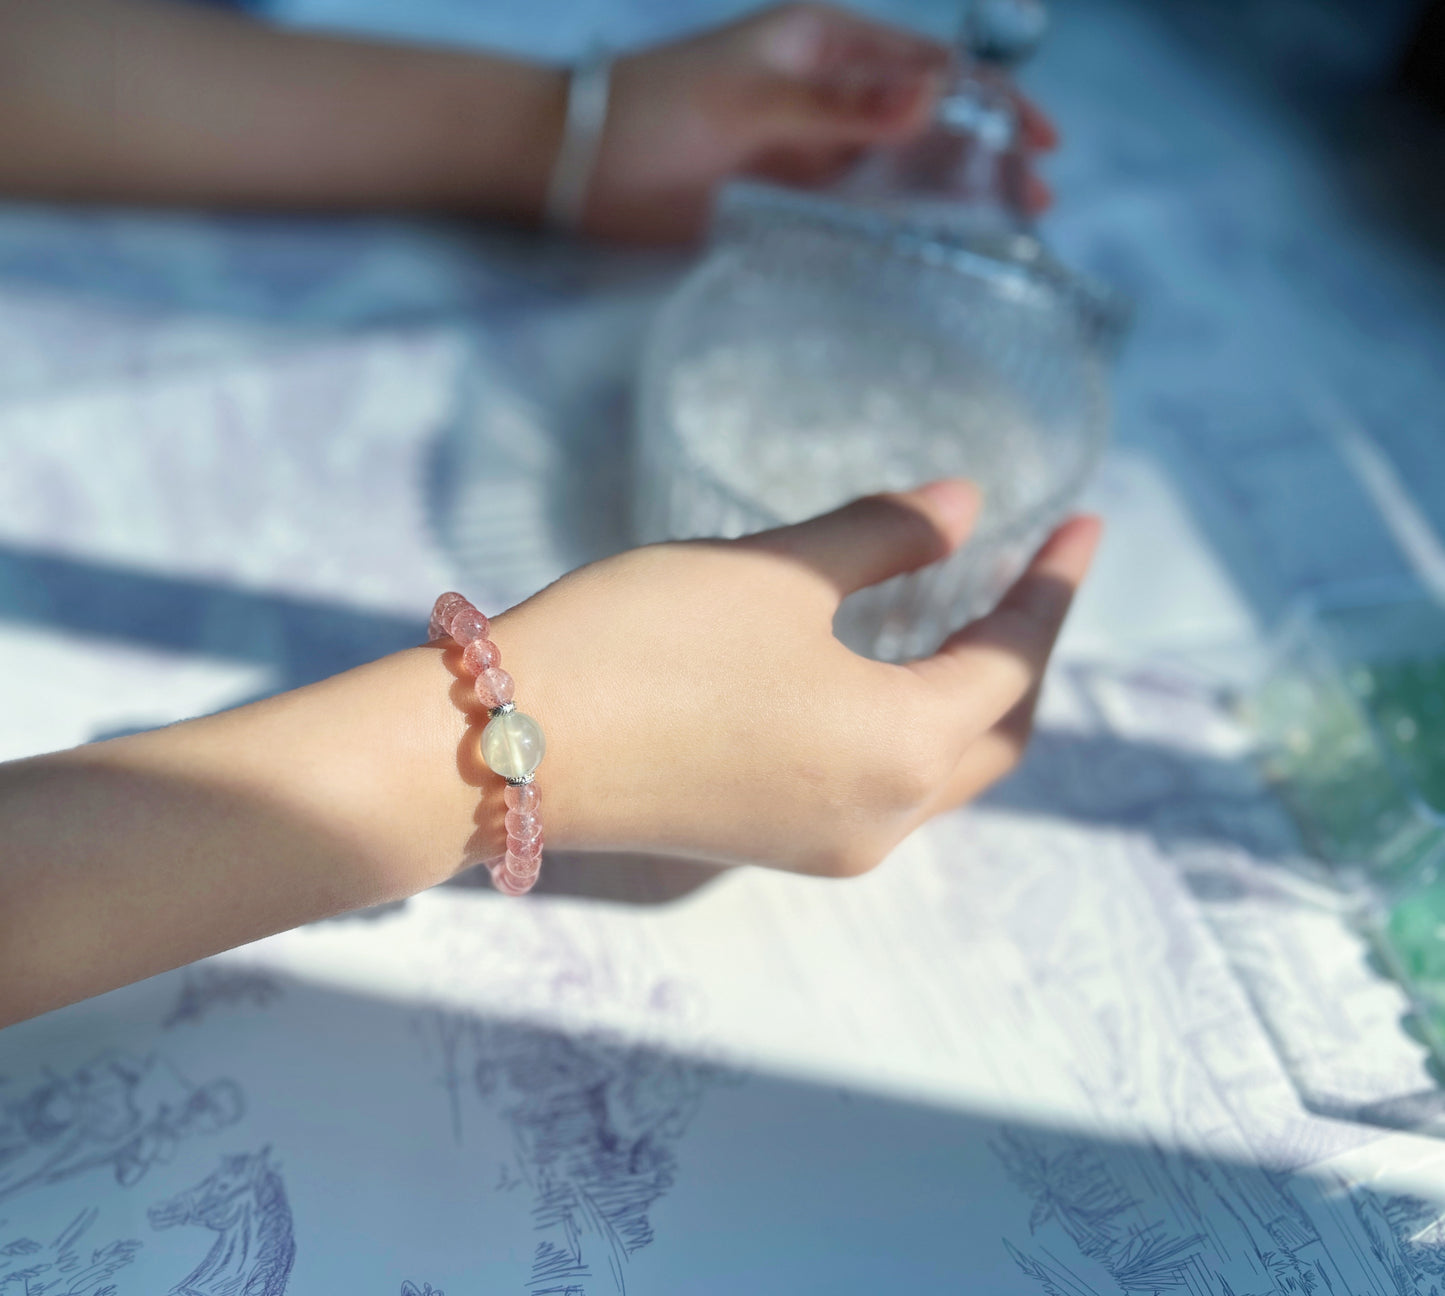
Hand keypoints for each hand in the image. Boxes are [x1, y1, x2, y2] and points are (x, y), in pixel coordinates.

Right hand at [0, 480, 1096, 1022]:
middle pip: (996, 736)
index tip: (1084, 522)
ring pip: (939, 769)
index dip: (1055, 587)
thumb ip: (885, 536)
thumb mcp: (778, 572)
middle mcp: (883, 819)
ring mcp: (825, 845)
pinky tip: (885, 668)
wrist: (503, 749)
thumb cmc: (650, 644)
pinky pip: (878, 785)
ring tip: (969, 611)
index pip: (1016, 663)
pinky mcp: (770, 843)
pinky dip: (906, 725)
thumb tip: (967, 509)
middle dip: (1026, 652)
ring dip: (967, 694)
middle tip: (1038, 571)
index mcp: (904, 749)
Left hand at [588, 3, 1056, 242]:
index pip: (930, 65)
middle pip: (928, 120)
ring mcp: (811, 150)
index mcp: (825, 44)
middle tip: (1034, 204)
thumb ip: (841, 105)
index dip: (991, 99)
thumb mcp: (751, 98)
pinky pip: (858, 209)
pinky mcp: (788, 199)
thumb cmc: (656, 111)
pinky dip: (898, 226)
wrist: (576, 163)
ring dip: (950, 195)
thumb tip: (934, 96)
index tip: (1041, 141)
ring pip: (900, 169)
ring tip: (1003, 233)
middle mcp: (829, 94)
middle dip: (985, 153)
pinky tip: (933, 251)